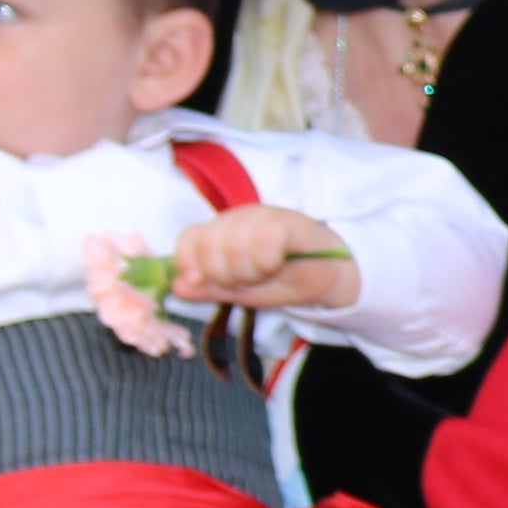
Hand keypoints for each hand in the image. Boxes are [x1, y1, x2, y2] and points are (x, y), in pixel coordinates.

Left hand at [168, 201, 354, 311]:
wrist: (330, 276)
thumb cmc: (284, 279)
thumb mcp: (241, 291)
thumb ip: (209, 288)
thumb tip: (177, 287)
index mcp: (220, 232)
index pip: (189, 239)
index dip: (190, 263)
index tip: (205, 282)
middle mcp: (237, 218)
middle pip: (209, 245)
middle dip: (224, 276)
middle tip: (246, 282)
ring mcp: (262, 216)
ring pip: (234, 244)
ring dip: (247, 272)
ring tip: (264, 275)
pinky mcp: (288, 221)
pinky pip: (264, 240)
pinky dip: (266, 261)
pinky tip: (276, 266)